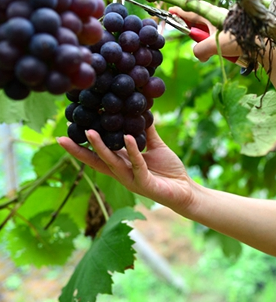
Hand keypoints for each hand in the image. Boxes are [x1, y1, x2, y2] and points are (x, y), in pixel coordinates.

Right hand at [57, 126, 195, 211]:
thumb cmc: (169, 170)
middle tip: (63, 137)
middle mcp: (122, 173)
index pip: (97, 156)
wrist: (185, 189)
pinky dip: (132, 151)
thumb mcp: (155, 147)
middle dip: (79, 150)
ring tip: (91, 131)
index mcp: (122, 164)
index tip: (65, 135)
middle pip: (96, 161)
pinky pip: (137, 165)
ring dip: (101, 147)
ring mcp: (132, 179)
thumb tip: (142, 112)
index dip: (81, 147)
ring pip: (112, 162)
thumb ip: (147, 132)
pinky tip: (128, 137)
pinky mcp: (145, 183)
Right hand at [168, 7, 242, 61]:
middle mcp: (218, 18)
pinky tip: (228, 54)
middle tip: (199, 43)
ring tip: (222, 50)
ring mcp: (226, 26)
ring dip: (211, 45)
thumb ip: (200, 50)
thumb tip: (199, 55)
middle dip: (197, 35)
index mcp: (211, 14)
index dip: (179, 12)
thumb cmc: (240, 39)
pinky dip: (221, 49)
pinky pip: (221, 42)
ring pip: (210, 36)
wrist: (264, 45)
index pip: (190, 11)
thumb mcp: (215, 44)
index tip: (170, 11)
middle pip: (199, 24)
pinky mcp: (234, 35)